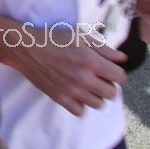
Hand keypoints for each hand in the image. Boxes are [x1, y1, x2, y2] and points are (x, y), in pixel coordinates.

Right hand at [11, 25, 126, 115]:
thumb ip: (104, 48)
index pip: (120, 77)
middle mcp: (84, 78)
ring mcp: (72, 90)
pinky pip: (80, 111)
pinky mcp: (60, 98)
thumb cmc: (53, 39)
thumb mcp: (80, 36)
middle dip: (107, 85)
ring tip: (86, 85)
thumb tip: (123, 59)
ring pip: (98, 104)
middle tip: (97, 77)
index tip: (108, 70)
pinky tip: (75, 93)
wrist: (26, 47)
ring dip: (95, 95)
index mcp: (91, 61)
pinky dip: (80, 104)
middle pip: (112, 93)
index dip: (116, 73)